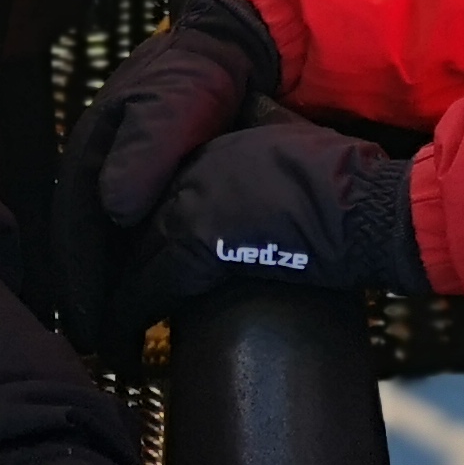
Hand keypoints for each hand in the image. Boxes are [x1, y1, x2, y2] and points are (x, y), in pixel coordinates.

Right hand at [54, 0, 281, 351]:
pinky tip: (143, 288)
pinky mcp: (145, 174)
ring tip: (118, 330)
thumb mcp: (173, 106)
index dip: (81, 279)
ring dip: (106, 281)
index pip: (76, 226)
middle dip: (88, 290)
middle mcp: (97, 162)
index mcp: (92, 147)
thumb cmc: (202, 75)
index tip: (91, 328)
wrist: (233, 46)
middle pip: (83, 239)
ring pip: (102, 238)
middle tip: (101, 344)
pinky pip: (125, 229)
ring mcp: (119, 168)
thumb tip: (113, 210)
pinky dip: (127, 262)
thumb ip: (145, 151)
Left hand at [106, 118, 431, 346]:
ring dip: (115, 297)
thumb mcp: (287, 135)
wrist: (362, 209)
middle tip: (101, 306)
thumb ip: (255, 131)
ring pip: (133, 258)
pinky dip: (130, 314)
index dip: (131, 233)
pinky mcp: (199, 247)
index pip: (147, 191)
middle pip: (130, 226)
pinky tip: (124, 338)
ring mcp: (191, 206)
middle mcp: (190, 172)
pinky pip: (147, 287)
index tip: (121, 262)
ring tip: (106, 331)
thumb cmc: (341, 182)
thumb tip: (242, 126)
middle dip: (112, 268)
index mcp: (206, 146)